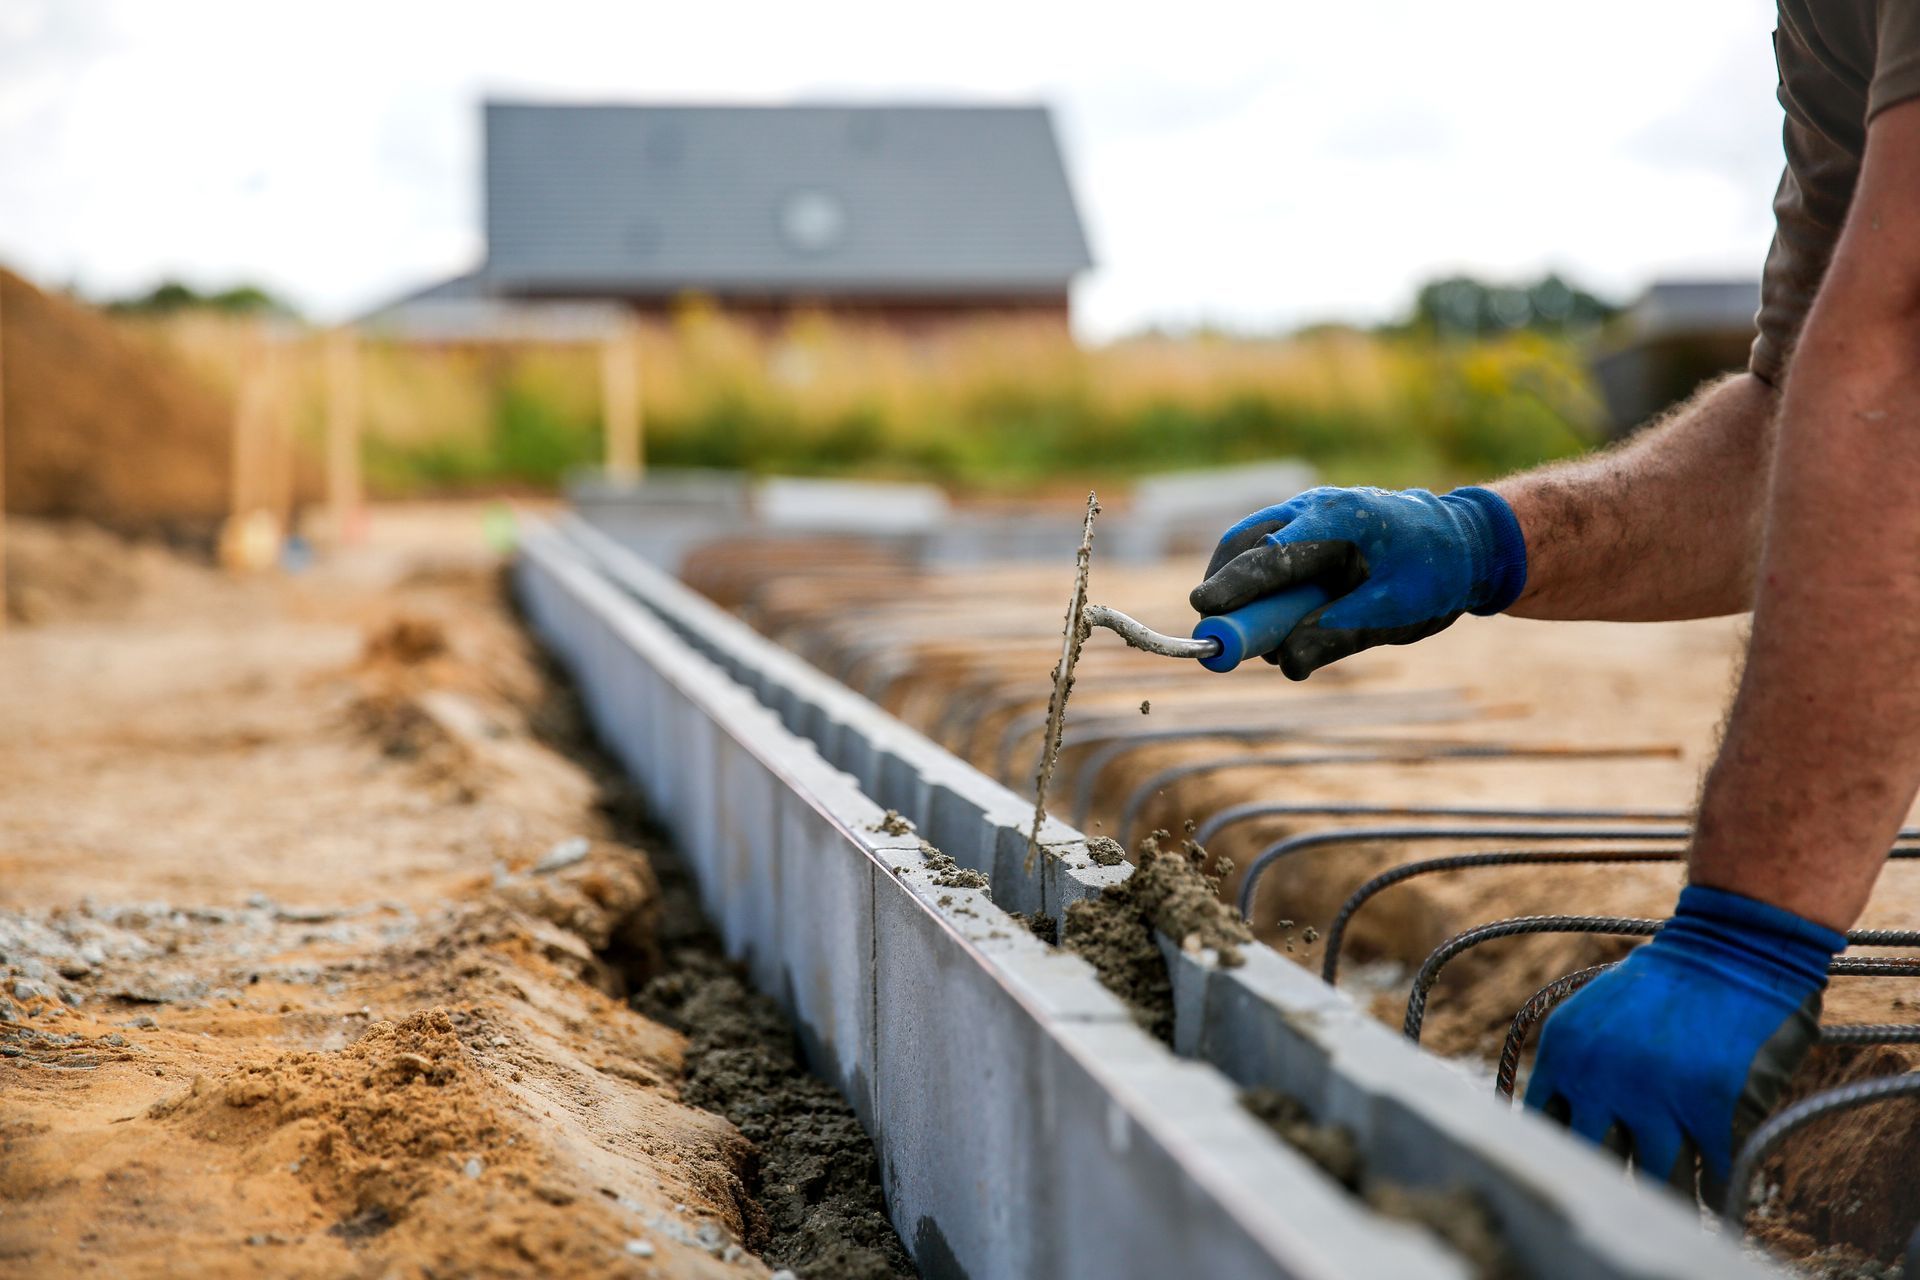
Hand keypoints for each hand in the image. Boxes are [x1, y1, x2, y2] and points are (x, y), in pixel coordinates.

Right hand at [1188, 486, 1526, 678]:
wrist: (1464, 544)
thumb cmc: (1435, 575)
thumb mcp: (1395, 613)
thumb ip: (1337, 635)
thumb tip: (1284, 662)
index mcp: (1339, 520)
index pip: (1272, 554)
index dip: (1234, 585)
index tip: (1204, 609)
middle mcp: (1313, 509)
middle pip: (1244, 542)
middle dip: (1226, 587)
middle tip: (1218, 634)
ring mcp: (1305, 515)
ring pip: (1249, 547)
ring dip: (1245, 593)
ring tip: (1271, 635)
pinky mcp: (1303, 531)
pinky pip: (1264, 556)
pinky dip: (1260, 588)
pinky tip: (1280, 616)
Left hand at [1524, 885, 1845, 1204]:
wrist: (1733, 948)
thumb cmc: (1666, 986)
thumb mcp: (1595, 1019)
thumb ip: (1576, 1072)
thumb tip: (1566, 1136)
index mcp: (1563, 1055)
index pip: (1543, 1130)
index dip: (1564, 1158)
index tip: (1577, 1177)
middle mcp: (1599, 1082)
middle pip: (1593, 1164)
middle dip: (1609, 1184)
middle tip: (1620, 1202)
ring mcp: (1655, 1101)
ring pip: (1653, 1181)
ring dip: (1665, 1195)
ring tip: (1669, 1208)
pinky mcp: (1711, 1112)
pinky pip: (1709, 1177)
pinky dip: (1712, 1190)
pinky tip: (1712, 1192)